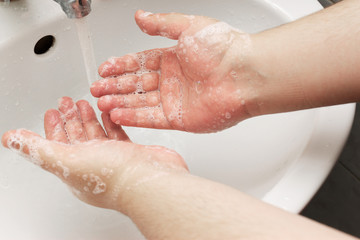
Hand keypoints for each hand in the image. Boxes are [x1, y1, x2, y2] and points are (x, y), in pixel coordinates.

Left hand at [1, 97, 187, 211]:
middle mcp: (92, 163)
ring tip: (84, 101)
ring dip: (88, 116)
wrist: (151, 181)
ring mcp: (112, 157)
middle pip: (77, 136)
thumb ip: (38, 147)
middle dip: (70, 117)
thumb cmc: (112, 176)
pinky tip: (108, 111)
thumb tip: (10, 139)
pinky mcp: (131, 151)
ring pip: (97, 133)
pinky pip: (117, 132)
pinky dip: (111, 120)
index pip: (57, 143)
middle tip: (66, 101)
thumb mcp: (65, 159)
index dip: (53, 126)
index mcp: (73, 167)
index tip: (51, 110)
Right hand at [91, 10, 253, 132]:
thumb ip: (161, 24)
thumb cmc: (223, 48)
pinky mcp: (179, 118)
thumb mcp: (187, 27)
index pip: (140, 63)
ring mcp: (175, 100)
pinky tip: (117, 114)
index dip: (120, 66)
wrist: (244, 74)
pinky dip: (133, 117)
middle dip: (115, 86)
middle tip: (97, 88)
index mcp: (173, 58)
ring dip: (120, 103)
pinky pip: (151, 118)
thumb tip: (140, 16)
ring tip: (101, 103)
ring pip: (140, 102)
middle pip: (137, 84)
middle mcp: (173, 80)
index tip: (104, 68)